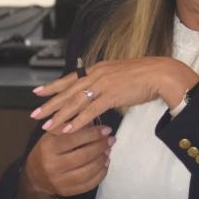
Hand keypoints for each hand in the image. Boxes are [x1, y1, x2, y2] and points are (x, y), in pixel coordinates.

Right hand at [16, 125, 114, 198]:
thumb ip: (70, 126)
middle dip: (101, 146)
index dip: (94, 133)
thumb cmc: (47, 150)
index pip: (75, 138)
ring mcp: (59, 181)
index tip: (107, 129)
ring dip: (103, 160)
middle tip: (111, 140)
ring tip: (108, 151)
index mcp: (48, 147)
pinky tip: (104, 164)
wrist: (35, 176)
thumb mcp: (52, 135)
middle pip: (84, 155)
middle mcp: (52, 165)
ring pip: (88, 171)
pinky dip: (101, 174)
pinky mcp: (67, 192)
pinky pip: (89, 184)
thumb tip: (93, 120)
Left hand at [31, 57, 198, 134]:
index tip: (38, 92)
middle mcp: (98, 74)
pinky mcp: (111, 95)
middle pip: (68, 90)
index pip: (71, 77)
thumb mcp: (124, 75)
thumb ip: (112, 84)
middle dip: (50, 103)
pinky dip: (78, 121)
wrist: (162, 73)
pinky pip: (90, 110)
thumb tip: (107, 94)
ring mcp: (104, 84)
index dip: (54, 86)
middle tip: (35, 114)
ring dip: (60, 115)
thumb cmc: (149, 75)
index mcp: (100, 68)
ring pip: (76, 101)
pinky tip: (68, 129)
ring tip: (47, 126)